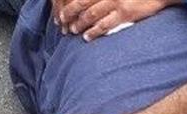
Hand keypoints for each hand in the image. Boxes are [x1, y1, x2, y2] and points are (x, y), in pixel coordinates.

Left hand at [55, 0, 179, 40]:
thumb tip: (92, 3)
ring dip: (79, 24)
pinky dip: (93, 32)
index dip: (69, 4)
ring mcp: (116, 2)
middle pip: (81, 3)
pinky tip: (87, 37)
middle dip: (69, 14)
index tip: (61, 12)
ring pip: (90, 15)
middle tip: (61, 23)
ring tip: (72, 31)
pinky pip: (105, 24)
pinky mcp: (125, 13)